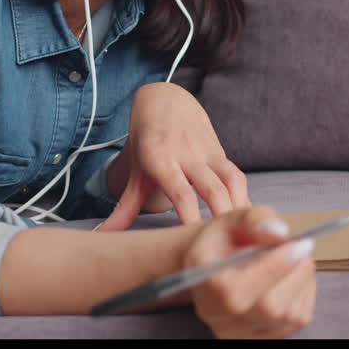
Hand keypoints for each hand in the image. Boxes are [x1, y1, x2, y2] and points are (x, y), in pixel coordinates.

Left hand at [96, 82, 248, 230]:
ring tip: (243, 239)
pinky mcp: (221, 151)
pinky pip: (238, 176)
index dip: (191, 218)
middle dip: (222, 218)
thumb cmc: (147, 142)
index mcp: (161, 159)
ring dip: (239, 209)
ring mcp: (207, 151)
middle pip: (212, 189)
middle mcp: (187, 154)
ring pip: (232, 181)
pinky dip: (244, 199)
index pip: (181, 193)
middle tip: (227, 248)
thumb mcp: (134, 172)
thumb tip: (102, 236)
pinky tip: (245, 221)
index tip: (197, 244)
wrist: (165, 100)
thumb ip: (124, 208)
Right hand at [185, 206, 317, 338]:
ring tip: (293, 258)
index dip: (274, 267)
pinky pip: (298, 319)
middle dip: (296, 272)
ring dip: (303, 281)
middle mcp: (219, 318)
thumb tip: (280, 233)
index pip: (239, 290)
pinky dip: (304, 293)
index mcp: (204, 285)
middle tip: (302, 246)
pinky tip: (292, 276)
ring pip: (290, 314)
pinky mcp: (264, 338)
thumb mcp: (233, 219)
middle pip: (270, 307)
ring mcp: (242, 334)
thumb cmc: (225, 242)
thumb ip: (254, 219)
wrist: (217, 266)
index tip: (299, 243)